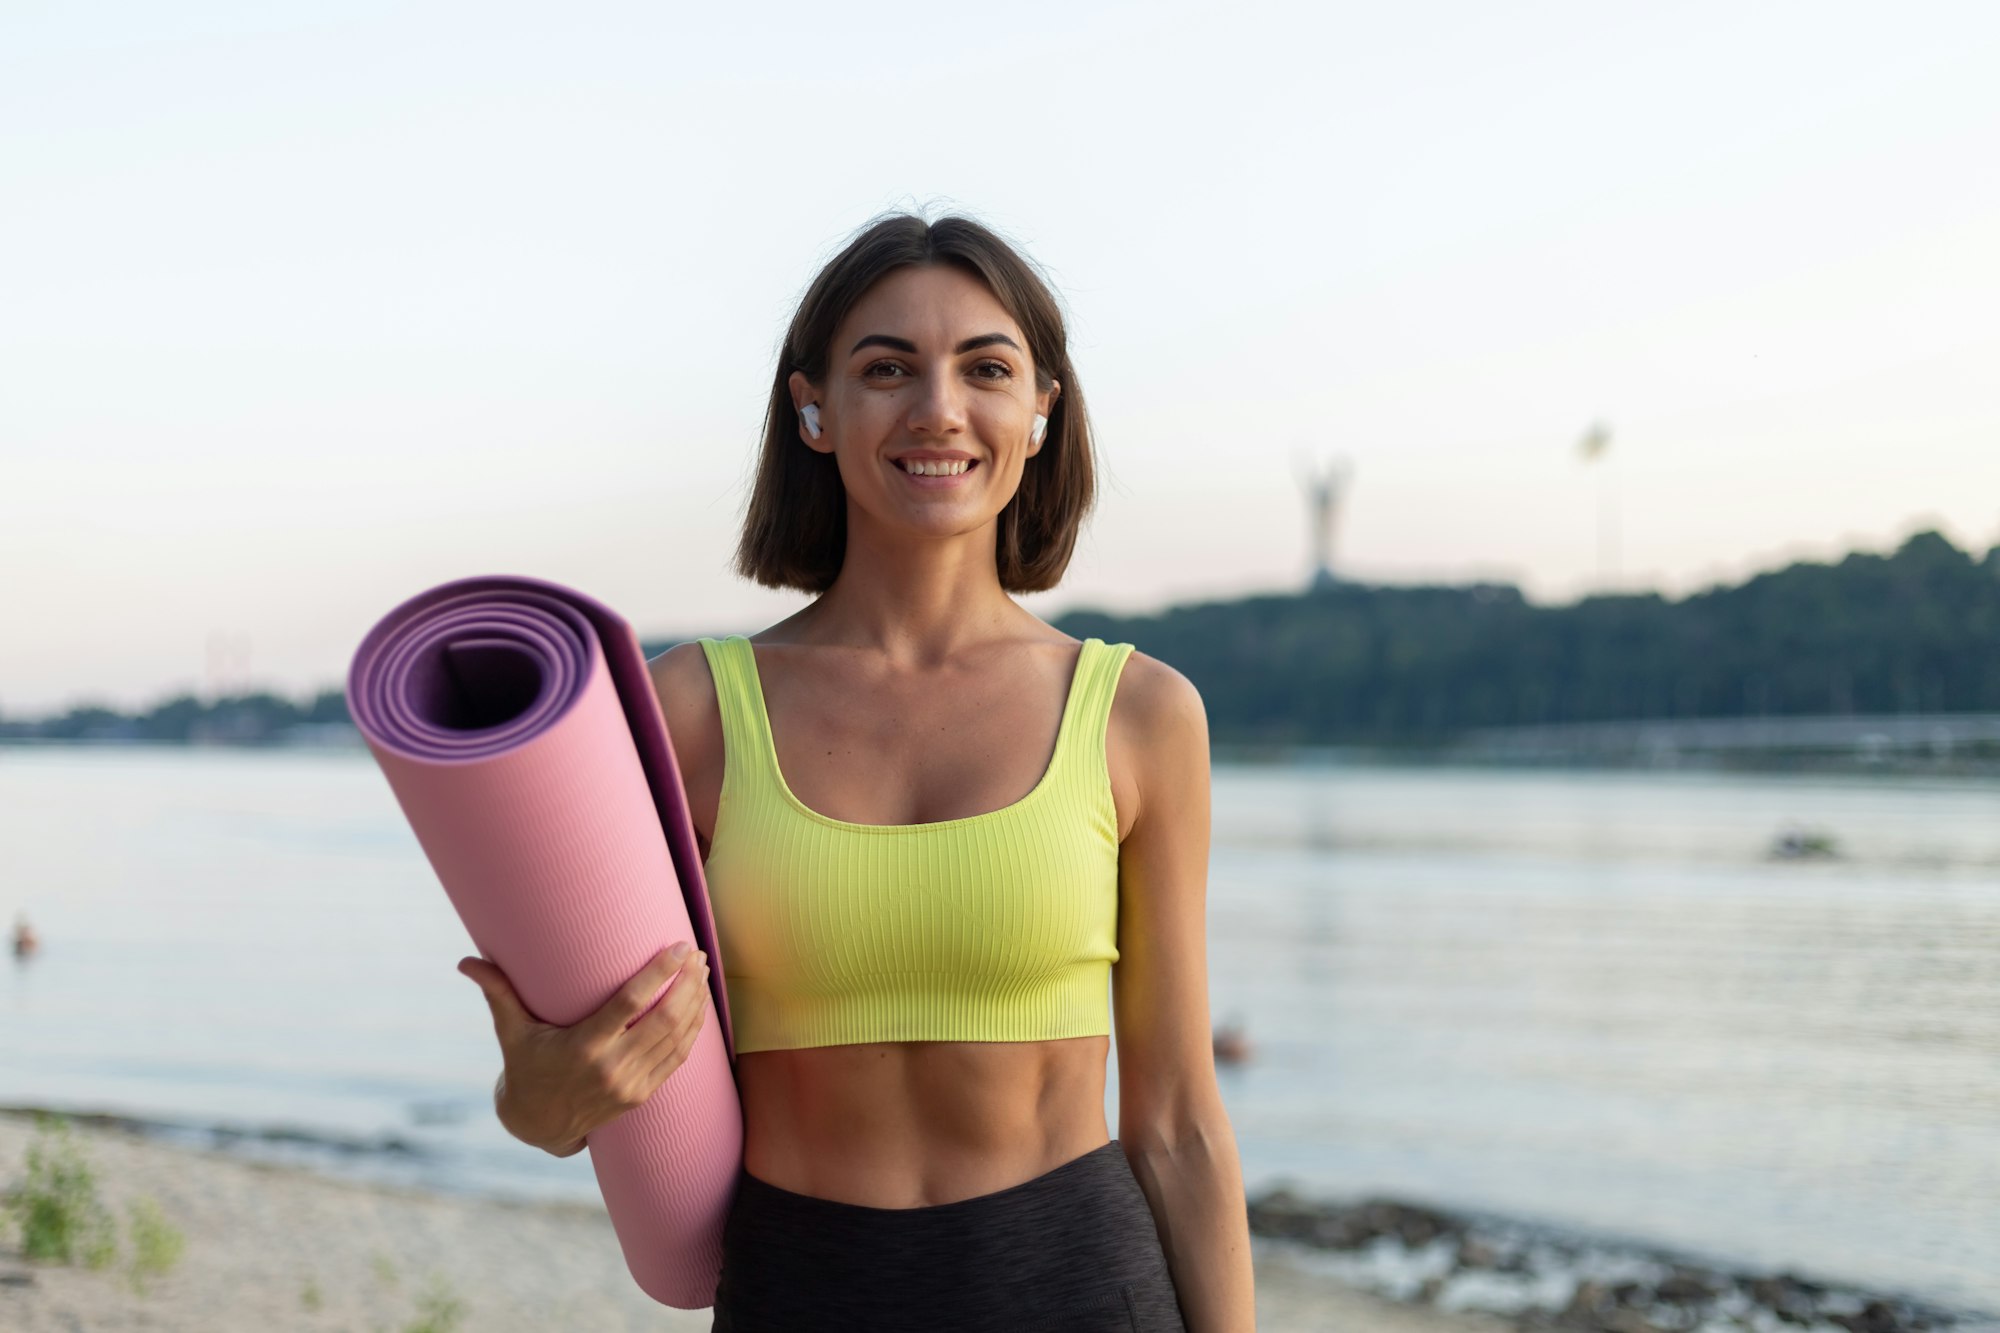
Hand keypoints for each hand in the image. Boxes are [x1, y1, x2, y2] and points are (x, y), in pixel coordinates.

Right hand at [457, 943, 710, 1155]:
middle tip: (698, 954)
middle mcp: (611, 1068)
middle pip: (663, 1020)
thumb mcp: (511, 1032)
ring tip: (704, 972)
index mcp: (583, 1048)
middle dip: (687, 985)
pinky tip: (699, 1006)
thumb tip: (465, 961)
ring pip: (677, 1040)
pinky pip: (678, 1059)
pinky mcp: (642, 1095)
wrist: (538, 1125)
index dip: (658, 974)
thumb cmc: (525, 1066)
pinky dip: (693, 1031)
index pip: (630, 1004)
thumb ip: (497, 993)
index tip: (679, 948)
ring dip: (696, 1004)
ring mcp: (630, 1085)